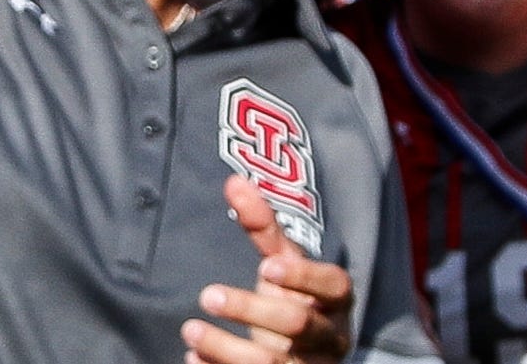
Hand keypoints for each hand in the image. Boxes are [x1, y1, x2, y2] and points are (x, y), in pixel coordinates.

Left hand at [185, 177, 352, 362]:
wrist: (304, 355)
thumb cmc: (293, 296)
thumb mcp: (282, 262)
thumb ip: (263, 226)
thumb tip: (233, 181)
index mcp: (336, 299)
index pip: (332, 285)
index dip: (303, 277)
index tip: (266, 267)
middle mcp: (330, 337)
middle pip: (298, 324)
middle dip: (252, 309)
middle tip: (207, 294)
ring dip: (228, 348)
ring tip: (190, 330)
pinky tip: (193, 358)